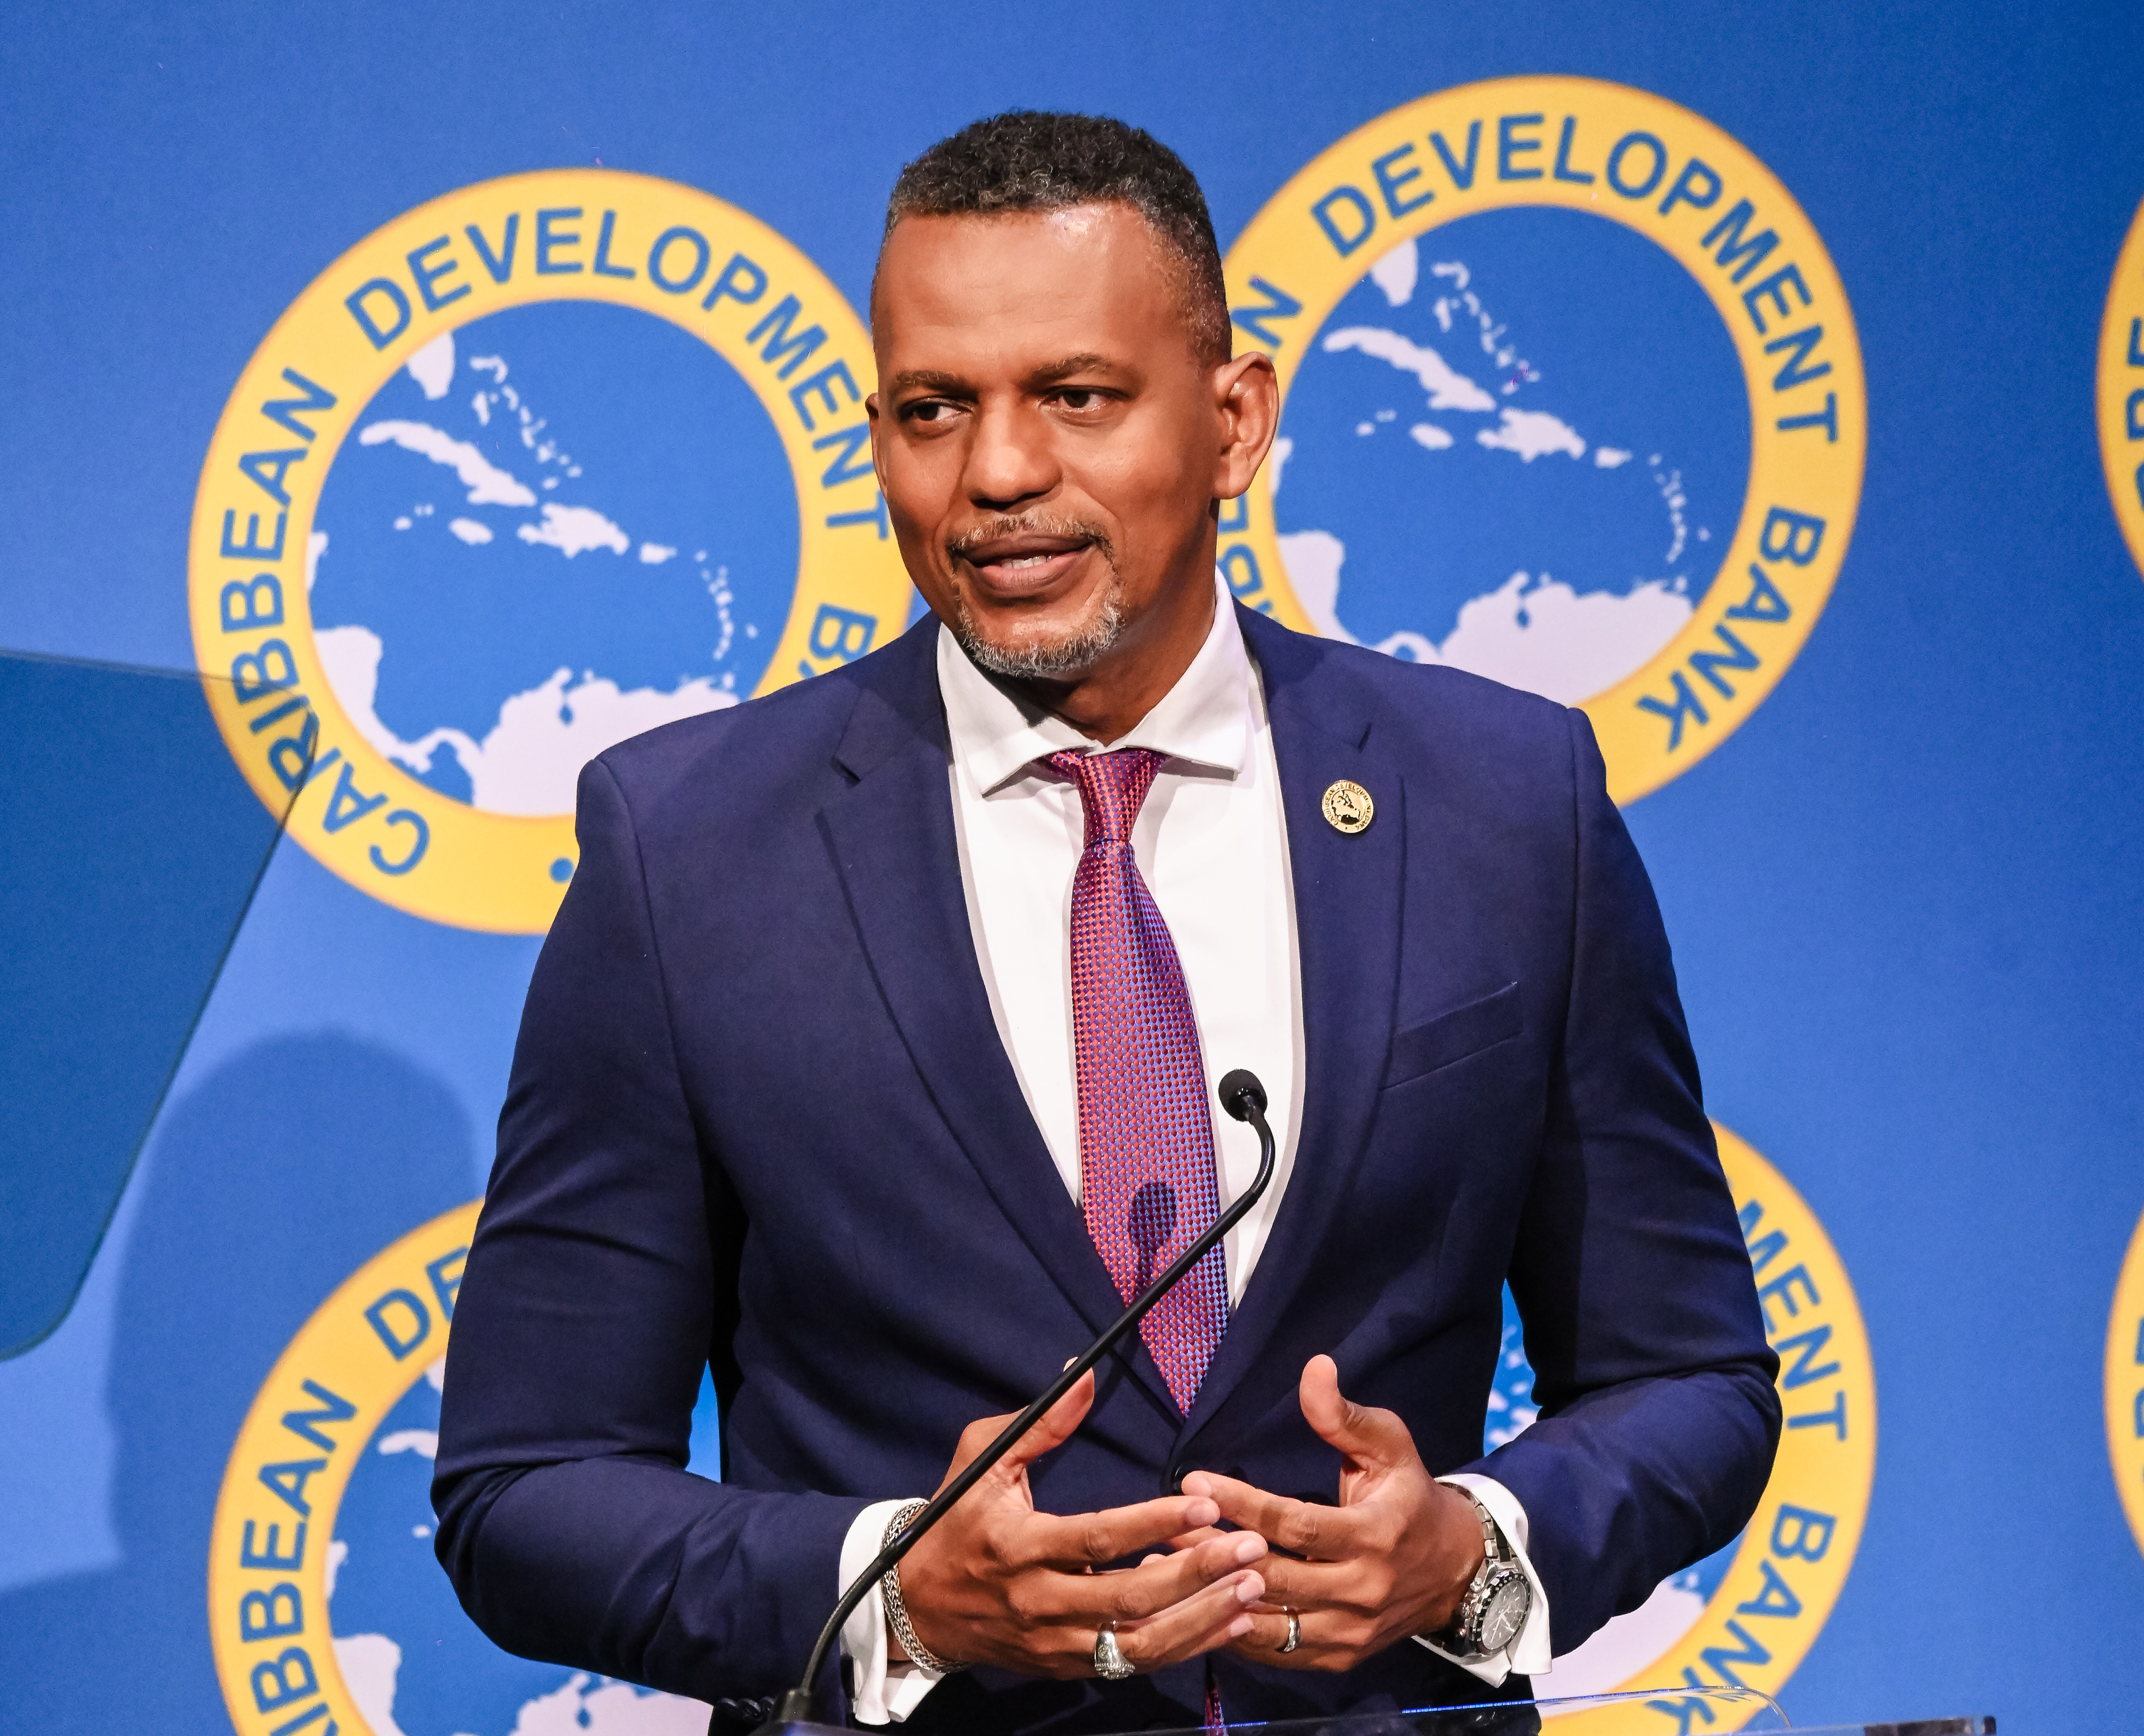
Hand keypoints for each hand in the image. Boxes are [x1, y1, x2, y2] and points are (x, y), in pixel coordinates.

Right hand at [895, 1371, 1269, 1677]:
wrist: (918, 1607)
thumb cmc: (955, 1522)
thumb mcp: (982, 1459)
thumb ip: (1038, 1422)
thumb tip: (1084, 1372)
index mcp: (1018, 1545)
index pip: (1095, 1538)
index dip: (1151, 1524)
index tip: (1204, 1504)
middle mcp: (1038, 1601)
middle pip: (1127, 1599)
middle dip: (1197, 1575)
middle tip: (1251, 1548)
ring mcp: (1053, 1642)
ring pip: (1137, 1644)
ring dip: (1201, 1619)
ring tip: (1254, 1589)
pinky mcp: (1066, 1667)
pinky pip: (1132, 1665)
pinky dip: (1184, 1647)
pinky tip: (1228, 1625)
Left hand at [1181, 1355, 1483, 1670]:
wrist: (1455, 1570)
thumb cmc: (1409, 1496)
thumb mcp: (1389, 1446)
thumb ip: (1344, 1415)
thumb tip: (1314, 1367)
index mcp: (1374, 1536)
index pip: (1297, 1525)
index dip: (1243, 1505)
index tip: (1194, 1483)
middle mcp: (1363, 1589)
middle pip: (1275, 1576)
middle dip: (1213, 1551)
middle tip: (1164, 1526)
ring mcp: (1352, 1631)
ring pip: (1270, 1622)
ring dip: (1213, 1598)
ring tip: (1162, 1570)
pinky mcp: (1340, 1656)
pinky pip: (1279, 1651)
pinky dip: (1236, 1632)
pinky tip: (1197, 1608)